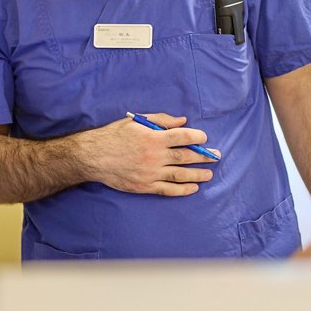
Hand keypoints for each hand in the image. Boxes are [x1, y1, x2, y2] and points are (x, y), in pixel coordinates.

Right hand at [81, 113, 218, 196]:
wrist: (94, 157)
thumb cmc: (115, 135)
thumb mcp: (136, 120)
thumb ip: (161, 120)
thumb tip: (182, 121)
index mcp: (153, 137)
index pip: (182, 137)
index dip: (197, 138)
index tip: (204, 138)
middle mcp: (154, 156)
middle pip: (185, 157)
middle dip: (204, 156)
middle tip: (216, 156)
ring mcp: (150, 173)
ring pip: (180, 175)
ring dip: (198, 175)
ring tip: (209, 174)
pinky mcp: (145, 186)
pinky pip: (168, 190)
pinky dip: (183, 190)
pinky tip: (193, 188)